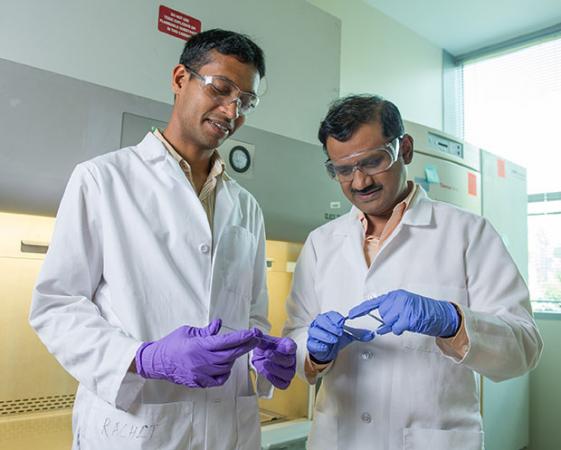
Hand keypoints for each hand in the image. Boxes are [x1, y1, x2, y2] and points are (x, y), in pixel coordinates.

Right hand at [135, 319, 259, 387]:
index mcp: (199, 346)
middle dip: (245, 346)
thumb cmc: (172, 344)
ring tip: (235, 350)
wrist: (156, 362)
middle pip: (230, 355)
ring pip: (225, 367)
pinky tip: (225, 365)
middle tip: (255, 339)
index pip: (225, 342)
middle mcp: (201, 361)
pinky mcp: (199, 382)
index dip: (241, 338)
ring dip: (233, 358)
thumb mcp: (188, 331)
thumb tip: (219, 324)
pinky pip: (219, 380)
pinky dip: (225, 373)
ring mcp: (200, 374)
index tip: (252, 333)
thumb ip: (206, 330)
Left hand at [251, 334, 296, 388]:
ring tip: (264, 364)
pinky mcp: (285, 380)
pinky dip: (275, 380)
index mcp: (288, 346)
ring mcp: (289, 370)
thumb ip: (259, 337)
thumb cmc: (267, 347)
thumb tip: (255, 331)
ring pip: (288, 374)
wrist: (264, 357)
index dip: (290, 348)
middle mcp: (291, 359)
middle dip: (277, 358)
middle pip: (289, 361)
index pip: (292, 347)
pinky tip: (267, 374)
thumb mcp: (262, 341)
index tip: (288, 348)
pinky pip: (283, 384)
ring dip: (275, 370)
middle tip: (267, 353)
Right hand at [307, 311, 374, 362]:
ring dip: (325, 335)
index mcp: (327, 319)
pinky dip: (319, 344)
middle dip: (331, 326)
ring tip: (333, 339)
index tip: (342, 322)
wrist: (326, 350)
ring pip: (315, 331)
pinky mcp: (311, 344)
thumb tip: (369, 334)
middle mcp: (319, 324)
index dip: (336, 318)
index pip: (330, 315)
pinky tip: (325, 346)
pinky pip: (312, 343)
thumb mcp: (348, 335)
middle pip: (321, 321)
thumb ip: (358, 334)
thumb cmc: (335, 339)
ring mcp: (314, 333)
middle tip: (339, 332)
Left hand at [348, 289, 459, 336]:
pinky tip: (408, 325)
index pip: (374, 303)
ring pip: (388, 323)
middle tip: (402, 319)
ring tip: (407, 321)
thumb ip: (390, 314)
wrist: (440, 314)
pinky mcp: (408, 316)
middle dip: (389, 321)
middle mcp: (398, 298)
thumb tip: (379, 327)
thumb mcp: (404, 309)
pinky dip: (401, 330)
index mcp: (395, 295)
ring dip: (396, 326)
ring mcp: (403, 307)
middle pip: (382, 316)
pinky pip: (396, 328)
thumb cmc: (422, 312)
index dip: (361, 309)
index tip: (351, 314)